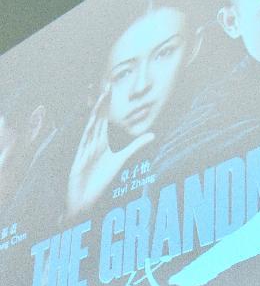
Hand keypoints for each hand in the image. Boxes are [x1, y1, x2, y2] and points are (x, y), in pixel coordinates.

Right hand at [66, 87, 153, 219]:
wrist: (84, 199)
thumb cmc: (99, 179)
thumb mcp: (121, 160)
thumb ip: (135, 146)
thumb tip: (152, 135)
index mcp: (100, 141)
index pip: (103, 118)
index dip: (107, 103)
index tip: (111, 88)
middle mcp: (91, 142)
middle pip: (97, 119)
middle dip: (102, 104)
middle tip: (107, 86)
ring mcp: (84, 150)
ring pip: (90, 129)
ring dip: (95, 115)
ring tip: (100, 101)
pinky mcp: (79, 161)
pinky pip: (85, 146)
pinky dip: (88, 135)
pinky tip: (91, 125)